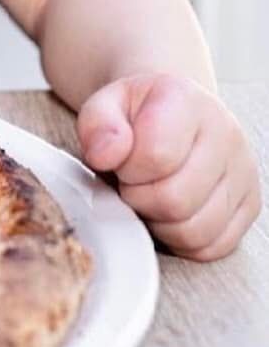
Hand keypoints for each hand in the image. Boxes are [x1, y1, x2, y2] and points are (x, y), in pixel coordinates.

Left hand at [77, 73, 261, 260]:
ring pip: (194, 230)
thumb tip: (103, 155)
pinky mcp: (250, 204)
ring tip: (149, 193)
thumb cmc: (137, 113)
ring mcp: (243, 172)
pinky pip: (211, 246)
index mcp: (187, 100)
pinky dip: (180, 238)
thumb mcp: (105, 105)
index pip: (156, 155)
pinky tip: (168, 211)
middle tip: (131, 181)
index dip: (126, 168)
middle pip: (175, 200)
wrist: (170, 112)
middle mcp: (225, 134)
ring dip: (158, 221)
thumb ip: (96, 125)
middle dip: (139, 197)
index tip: (120, 160)